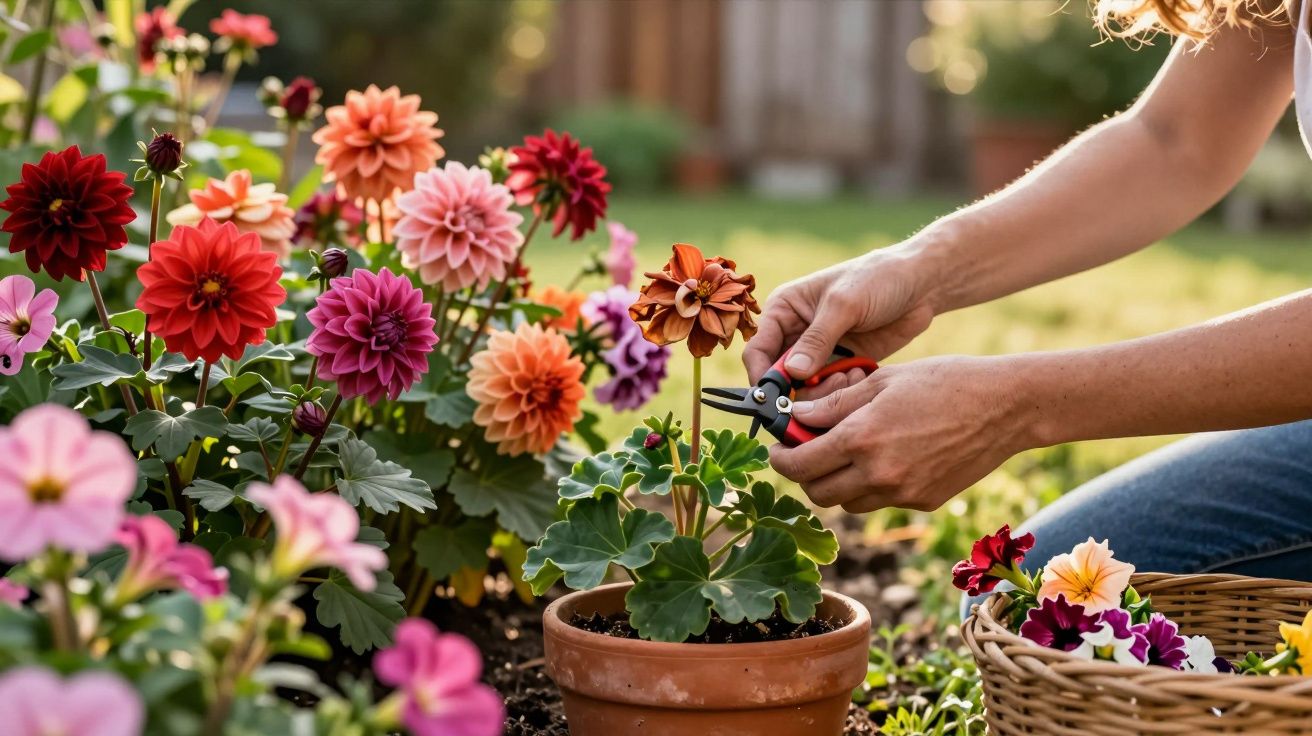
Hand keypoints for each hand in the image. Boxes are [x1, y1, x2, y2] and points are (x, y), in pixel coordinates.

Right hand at [742, 247, 936, 386]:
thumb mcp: (844, 305)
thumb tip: (792, 374)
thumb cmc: (878, 279)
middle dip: (799, 390)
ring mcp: (817, 353)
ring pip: (804, 391)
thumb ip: (816, 340)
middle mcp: (794, 334)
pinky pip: (829, 391)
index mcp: (783, 311)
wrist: (920, 284)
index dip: (764, 378)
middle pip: (778, 379)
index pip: (758, 351)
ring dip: (824, 392)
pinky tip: (860, 373)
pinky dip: (842, 391)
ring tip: (850, 375)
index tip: (779, 400)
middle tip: (828, 387)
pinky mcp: (841, 365)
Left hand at [769, 355, 1033, 512]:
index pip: (798, 465)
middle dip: (805, 475)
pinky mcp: (922, 502)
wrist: (1005, 407)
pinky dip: (870, 486)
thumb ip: (834, 404)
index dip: (780, 459)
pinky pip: (880, 502)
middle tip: (807, 452)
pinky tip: (885, 458)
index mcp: (862, 437)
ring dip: (836, 484)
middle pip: (817, 493)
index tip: (779, 449)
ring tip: (845, 454)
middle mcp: (878, 472)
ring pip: (846, 503)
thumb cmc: (944, 381)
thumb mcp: (882, 381)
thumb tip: (795, 416)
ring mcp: (902, 492)